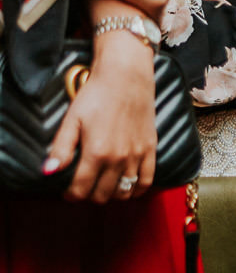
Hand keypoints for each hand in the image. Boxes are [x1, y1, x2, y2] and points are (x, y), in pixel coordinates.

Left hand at [45, 31, 155, 202]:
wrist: (126, 76)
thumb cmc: (96, 94)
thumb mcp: (72, 119)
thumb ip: (61, 148)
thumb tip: (48, 172)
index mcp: (96, 152)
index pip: (81, 189)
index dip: (71, 195)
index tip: (67, 192)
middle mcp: (118, 158)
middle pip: (102, 195)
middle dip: (89, 196)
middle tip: (84, 187)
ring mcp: (136, 155)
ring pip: (124, 192)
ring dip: (111, 195)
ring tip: (103, 187)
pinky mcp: (150, 149)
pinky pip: (146, 181)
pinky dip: (137, 191)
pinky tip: (128, 189)